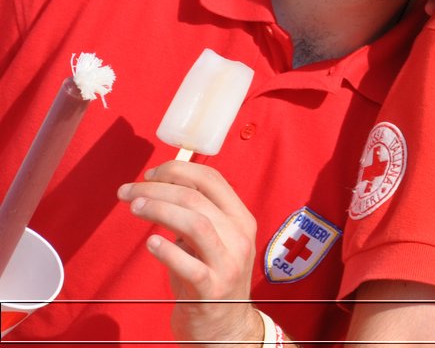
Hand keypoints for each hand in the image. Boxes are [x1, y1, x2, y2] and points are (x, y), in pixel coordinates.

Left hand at [118, 160, 261, 345]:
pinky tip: (150, 243)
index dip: (178, 170)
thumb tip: (160, 189)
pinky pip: (189, 265)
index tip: (150, 174)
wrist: (225, 328)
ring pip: (196, 223)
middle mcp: (239, 236)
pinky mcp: (211, 289)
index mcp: (241, 218)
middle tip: (128, 191)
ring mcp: (228, 263)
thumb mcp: (213, 243)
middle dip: (157, 188)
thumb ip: (197, 217)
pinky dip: (167, 250)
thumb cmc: (211, 280)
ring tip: (134, 207)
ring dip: (160, 210)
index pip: (213, 180)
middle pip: (197, 198)